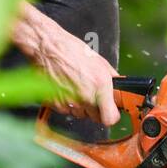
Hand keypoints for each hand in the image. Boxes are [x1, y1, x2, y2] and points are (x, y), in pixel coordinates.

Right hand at [13, 7, 120, 127]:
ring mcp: (70, 102)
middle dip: (95, 109)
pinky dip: (66, 103)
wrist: (48, 48)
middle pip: (95, 117)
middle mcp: (86, 97)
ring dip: (80, 106)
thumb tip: (118, 86)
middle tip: (91, 95)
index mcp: (100, 86)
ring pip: (80, 114)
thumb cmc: (71, 50)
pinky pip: (66, 110)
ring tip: (76, 87)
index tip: (110, 111)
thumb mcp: (99, 61)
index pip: (110, 118)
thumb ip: (112, 77)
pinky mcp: (56, 104)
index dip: (111, 115)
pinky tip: (65, 88)